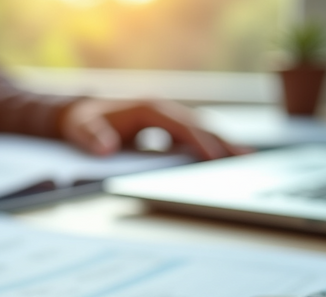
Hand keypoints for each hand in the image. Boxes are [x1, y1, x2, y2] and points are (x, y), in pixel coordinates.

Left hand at [59, 98, 250, 160]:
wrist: (80, 114)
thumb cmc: (82, 122)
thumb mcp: (80, 129)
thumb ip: (92, 138)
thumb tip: (106, 149)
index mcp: (148, 108)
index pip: (180, 125)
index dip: (198, 141)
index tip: (214, 157)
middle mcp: (162, 109)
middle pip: (198, 125)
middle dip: (221, 141)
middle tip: (243, 159)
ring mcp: (167, 117)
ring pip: (201, 129)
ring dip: (222, 143)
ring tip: (245, 160)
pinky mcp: (167, 127)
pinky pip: (193, 136)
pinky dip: (210, 146)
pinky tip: (225, 159)